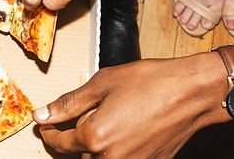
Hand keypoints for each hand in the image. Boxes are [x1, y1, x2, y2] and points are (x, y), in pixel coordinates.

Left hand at [35, 54, 228, 156]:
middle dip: (77, 136)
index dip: (49, 133)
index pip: (60, 143)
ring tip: (110, 119)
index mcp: (95, 137)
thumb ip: (69, 103)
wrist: (192, 93)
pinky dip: (118, 148)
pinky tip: (127, 127)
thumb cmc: (151, 82)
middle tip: (85, 114)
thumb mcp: (102, 84)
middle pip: (80, 154)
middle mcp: (112, 158)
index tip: (47, 126)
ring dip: (97, 145)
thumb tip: (42, 115)